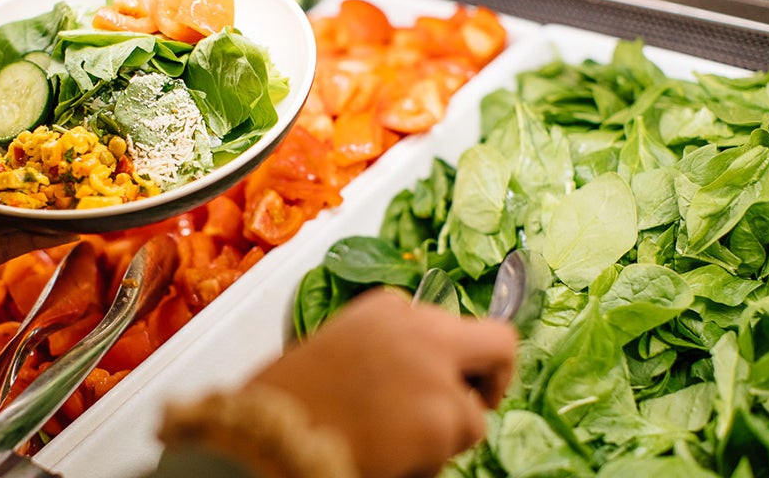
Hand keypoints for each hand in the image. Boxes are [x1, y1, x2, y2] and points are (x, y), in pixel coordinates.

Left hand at [0, 125, 74, 404]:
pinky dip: (43, 237)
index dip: (11, 155)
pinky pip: (15, 246)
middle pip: (9, 192)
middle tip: (75, 169)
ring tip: (84, 197)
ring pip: (20, 218)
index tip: (43, 143)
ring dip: (50, 209)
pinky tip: (71, 226)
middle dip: (40, 182)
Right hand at [247, 288, 516, 477]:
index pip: (446, 325)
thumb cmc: (289, 399)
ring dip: (445, 435)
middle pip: (496, 345)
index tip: (445, 377)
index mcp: (388, 306)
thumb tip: (417, 381)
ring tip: (394, 443)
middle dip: (494, 377)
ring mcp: (438, 372)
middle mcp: (422, 328)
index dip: (450, 359)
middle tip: (481, 403)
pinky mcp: (444, 418)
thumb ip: (388, 351)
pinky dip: (431, 462)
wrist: (272, 432)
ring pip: (474, 414)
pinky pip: (458, 448)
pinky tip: (390, 457)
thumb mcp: (340, 349)